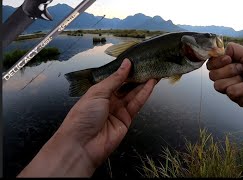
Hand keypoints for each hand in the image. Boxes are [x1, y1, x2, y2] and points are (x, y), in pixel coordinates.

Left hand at [18, 59, 157, 176]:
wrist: (82, 145)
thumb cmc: (83, 116)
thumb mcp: (98, 92)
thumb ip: (115, 78)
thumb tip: (126, 63)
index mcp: (98, 92)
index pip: (115, 78)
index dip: (125, 69)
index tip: (136, 59)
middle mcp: (109, 100)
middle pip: (126, 86)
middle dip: (137, 75)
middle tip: (149, 64)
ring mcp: (118, 110)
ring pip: (134, 94)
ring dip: (144, 83)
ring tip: (154, 71)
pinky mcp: (127, 120)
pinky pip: (137, 104)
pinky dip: (145, 93)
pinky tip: (151, 83)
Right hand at [206, 42, 242, 113]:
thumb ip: (232, 49)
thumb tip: (217, 48)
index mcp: (229, 63)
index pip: (211, 62)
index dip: (216, 61)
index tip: (228, 59)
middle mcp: (226, 75)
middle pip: (211, 73)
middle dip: (228, 70)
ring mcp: (229, 87)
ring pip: (217, 84)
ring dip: (234, 80)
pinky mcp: (233, 97)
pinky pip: (228, 92)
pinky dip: (240, 89)